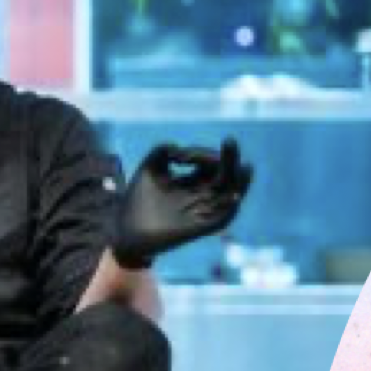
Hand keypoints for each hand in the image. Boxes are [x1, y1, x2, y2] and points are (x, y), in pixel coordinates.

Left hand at [112, 138, 252, 269]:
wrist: (125, 229)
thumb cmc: (137, 199)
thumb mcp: (149, 169)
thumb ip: (162, 151)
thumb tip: (179, 147)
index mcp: (190, 182)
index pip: (207, 164)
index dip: (201, 154)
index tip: (181, 154)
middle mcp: (200, 196)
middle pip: (223, 176)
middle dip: (229, 159)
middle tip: (230, 141)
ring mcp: (201, 212)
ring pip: (229, 196)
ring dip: (239, 182)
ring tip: (244, 166)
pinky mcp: (199, 229)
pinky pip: (221, 219)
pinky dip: (229, 209)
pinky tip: (235, 195)